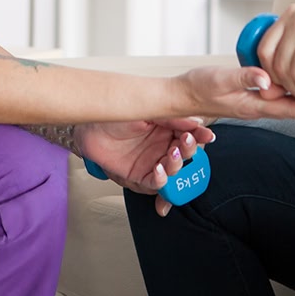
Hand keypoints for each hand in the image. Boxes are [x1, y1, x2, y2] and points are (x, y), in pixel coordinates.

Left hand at [81, 119, 215, 215]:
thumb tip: (196, 122)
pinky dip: (160, 180)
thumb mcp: (148, 111)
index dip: (199, 137)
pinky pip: (155, 184)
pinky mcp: (139, 176)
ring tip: (170, 156)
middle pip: (185, 155)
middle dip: (189, 152)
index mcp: (168, 130)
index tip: (206, 136)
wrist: (88, 126)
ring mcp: (152, 162)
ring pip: (174, 171)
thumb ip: (172, 118)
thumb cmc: (115, 115)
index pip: (190, 135)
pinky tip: (159, 171)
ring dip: (175, 166)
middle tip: (184, 144)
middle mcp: (162, 147)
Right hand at [178, 63, 294, 123]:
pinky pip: (277, 99)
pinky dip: (292, 97)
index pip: (291, 109)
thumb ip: (243, 77)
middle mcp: (258, 107)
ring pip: (287, 105)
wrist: (181, 94)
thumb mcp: (220, 79)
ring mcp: (254, 103)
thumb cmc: (198, 86)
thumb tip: (267, 79)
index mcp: (254, 104)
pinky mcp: (249, 97)